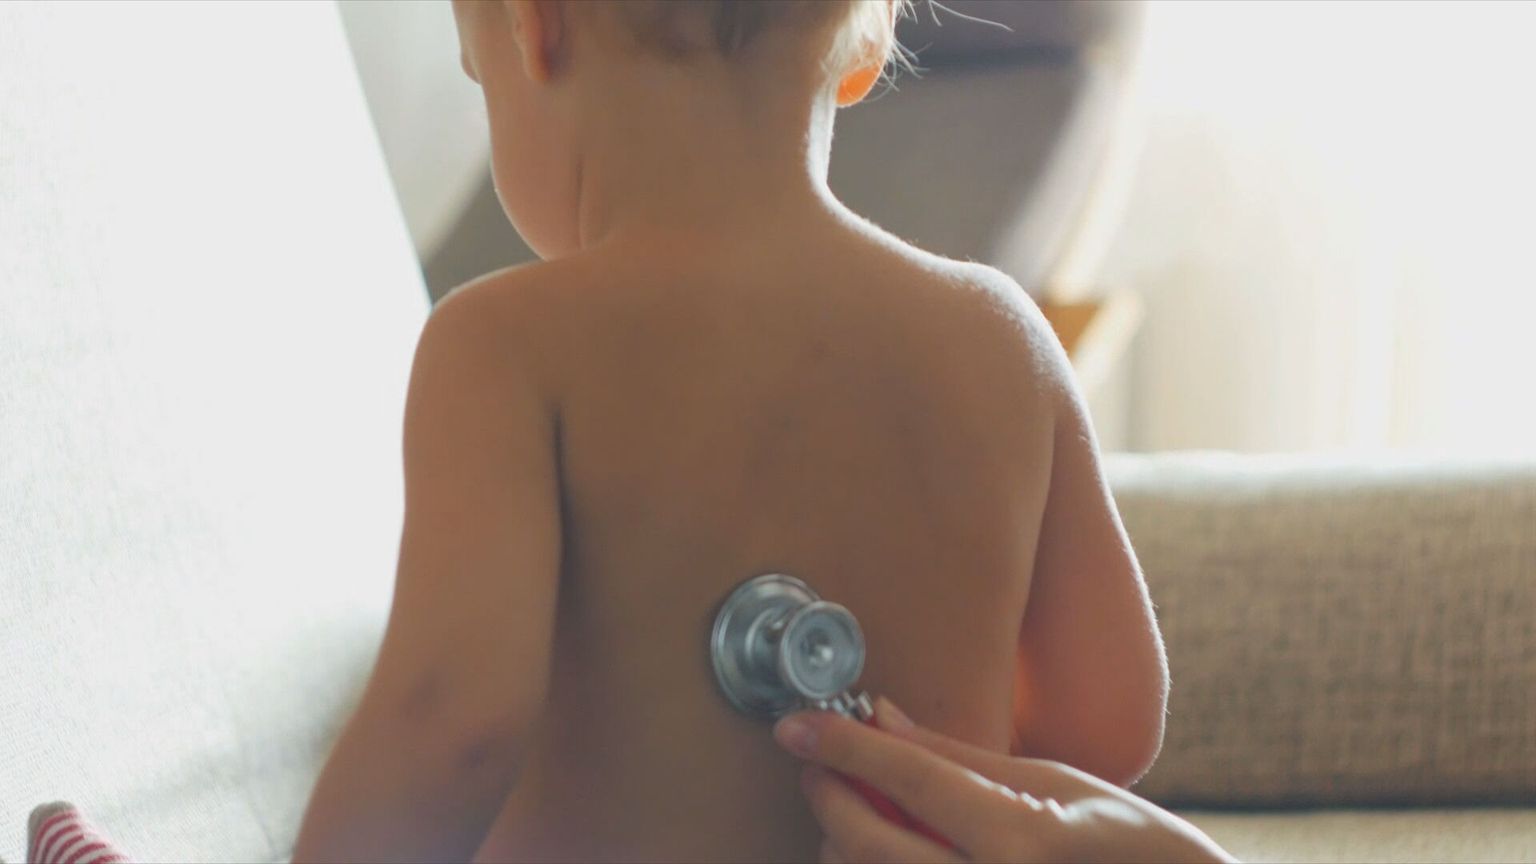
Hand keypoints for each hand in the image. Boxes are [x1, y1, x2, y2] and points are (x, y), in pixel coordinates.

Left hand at [773, 699, 1236, 863]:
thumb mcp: (1055, 783)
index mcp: (1020, 841)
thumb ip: (957, 755)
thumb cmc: (1130, 846)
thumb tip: (880, 715)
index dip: (842, 744)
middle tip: (816, 762)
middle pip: (863, 843)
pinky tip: (882, 848)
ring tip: (854, 809)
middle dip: (827, 794)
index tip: (796, 724)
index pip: (907, 779)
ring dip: (839, 843)